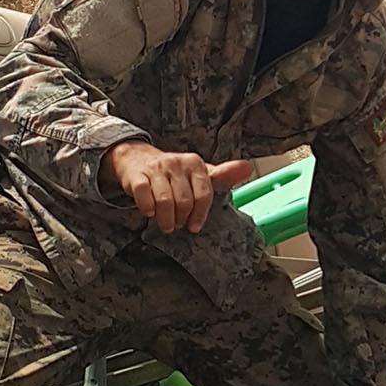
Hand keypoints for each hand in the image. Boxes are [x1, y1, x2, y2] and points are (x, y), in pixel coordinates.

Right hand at [103, 143, 255, 234]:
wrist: (137, 158)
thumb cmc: (174, 173)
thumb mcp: (200, 173)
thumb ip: (223, 175)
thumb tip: (248, 168)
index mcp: (195, 163)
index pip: (204, 194)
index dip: (200, 215)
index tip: (194, 227)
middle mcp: (176, 162)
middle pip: (184, 201)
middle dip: (181, 219)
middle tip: (177, 225)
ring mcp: (156, 168)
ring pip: (164, 201)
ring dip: (165, 219)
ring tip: (166, 225)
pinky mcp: (136, 175)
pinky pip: (143, 196)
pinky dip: (147, 209)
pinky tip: (149, 212)